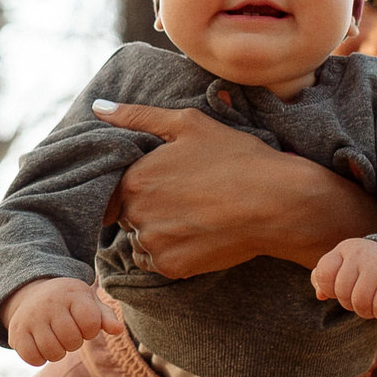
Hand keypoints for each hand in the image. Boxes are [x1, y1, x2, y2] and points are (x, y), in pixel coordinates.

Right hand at [4, 277, 120, 365]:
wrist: (33, 293)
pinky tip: (41, 345)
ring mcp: (31, 318)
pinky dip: (40, 358)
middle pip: (72, 341)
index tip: (84, 324)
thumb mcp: (89, 302)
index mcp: (72, 294)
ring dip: (58, 352)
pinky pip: (32, 358)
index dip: (90, 330)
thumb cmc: (69, 302)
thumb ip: (105, 316)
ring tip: (56, 339)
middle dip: (74, 342)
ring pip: (53, 352)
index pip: (91, 323)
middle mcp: (49, 304)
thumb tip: (118, 329)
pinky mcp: (16, 332)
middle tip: (68, 332)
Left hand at [100, 102, 376, 276]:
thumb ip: (137, 116)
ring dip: (158, 231)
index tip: (164, 182)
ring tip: (194, 215)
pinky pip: (156, 262)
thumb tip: (98, 108)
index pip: (113, 189)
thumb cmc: (236, 157)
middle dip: (147, 207)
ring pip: (140, 240)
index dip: (137, 185)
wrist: (277, 203)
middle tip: (185, 196)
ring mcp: (153, 244)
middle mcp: (136, 214)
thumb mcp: (188, 123)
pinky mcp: (171, 268)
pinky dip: (171, 251)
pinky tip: (198, 233)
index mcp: (134, 178)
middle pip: (127, 214)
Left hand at [311, 237, 376, 321]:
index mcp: (346, 249)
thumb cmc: (371, 274)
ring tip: (375, 301)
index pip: (324, 274)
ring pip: (360, 304)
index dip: (330, 289)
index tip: (343, 289)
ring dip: (367, 311)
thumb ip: (325, 278)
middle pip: (342, 293)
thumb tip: (320, 294)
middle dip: (350, 303)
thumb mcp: (346, 269)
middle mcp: (362, 253)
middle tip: (364, 296)